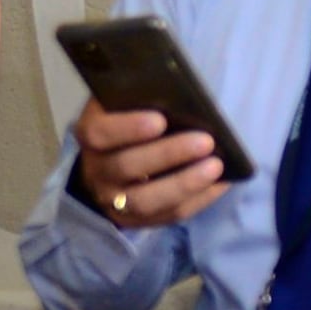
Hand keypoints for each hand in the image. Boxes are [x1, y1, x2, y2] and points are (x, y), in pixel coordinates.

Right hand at [66, 103, 230, 235]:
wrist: (112, 159)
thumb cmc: (128, 119)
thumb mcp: (124, 101)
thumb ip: (140, 95)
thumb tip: (177, 88)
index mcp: (91, 133)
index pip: (99, 133)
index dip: (127, 128)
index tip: (160, 120)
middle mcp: (96, 171)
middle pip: (126, 167)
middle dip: (168, 154)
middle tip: (205, 141)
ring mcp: (114, 201)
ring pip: (146, 200)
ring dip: (184, 184)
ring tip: (215, 166)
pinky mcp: (136, 220)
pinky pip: (168, 215)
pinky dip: (197, 200)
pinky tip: (220, 184)